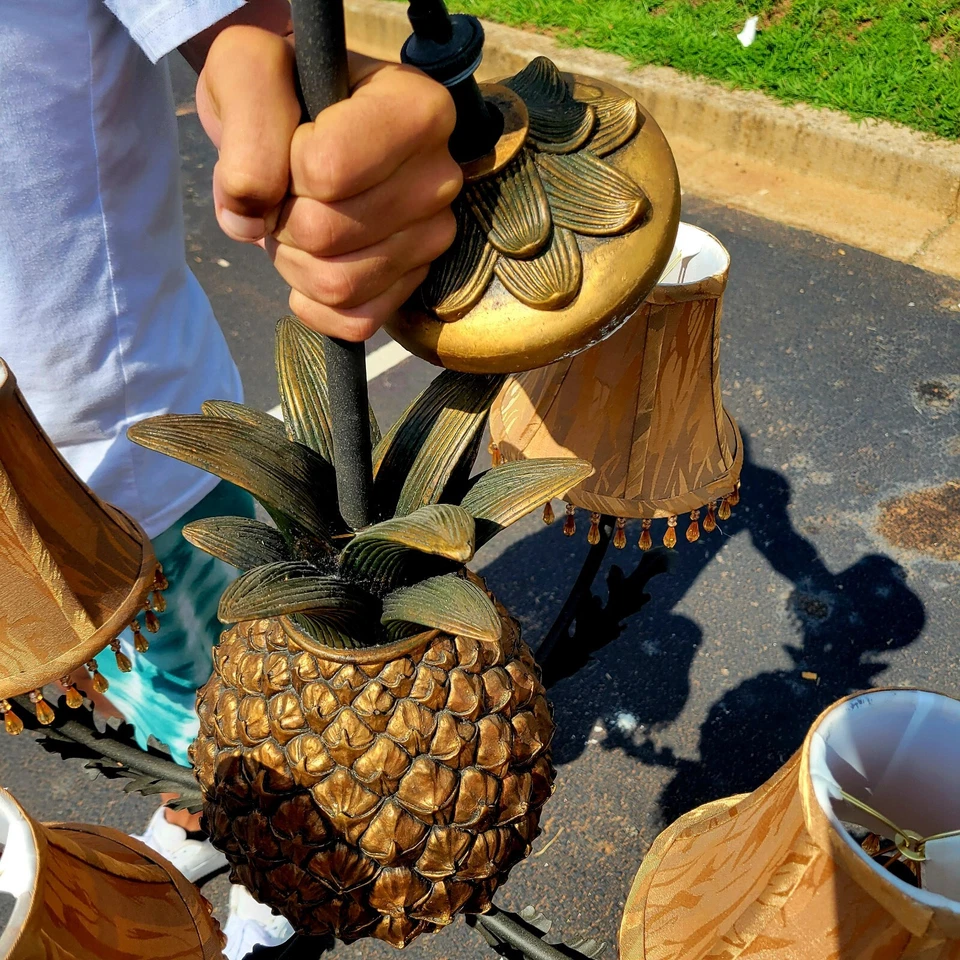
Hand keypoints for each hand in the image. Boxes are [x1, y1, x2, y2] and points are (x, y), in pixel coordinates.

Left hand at [196, 27, 460, 340]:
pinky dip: (314, 302)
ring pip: (339, 286)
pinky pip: (355, 322)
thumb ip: (246, 124)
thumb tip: (250, 213)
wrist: (304, 117)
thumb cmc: (284, 84)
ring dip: (292, 261)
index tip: (292, 139)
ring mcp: (432, 237)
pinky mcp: (414, 283)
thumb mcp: (247, 65)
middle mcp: (439, 177)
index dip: (283, 165)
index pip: (326, 172)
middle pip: (327, 234)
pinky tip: (309, 262)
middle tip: (285, 189)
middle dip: (281, 219)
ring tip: (295, 220)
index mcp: (418, 110)